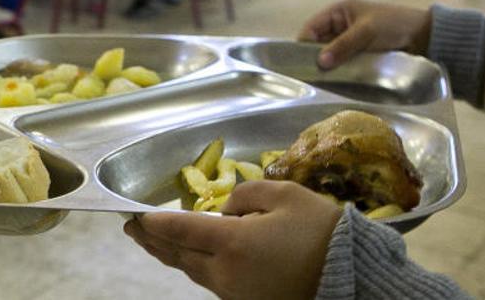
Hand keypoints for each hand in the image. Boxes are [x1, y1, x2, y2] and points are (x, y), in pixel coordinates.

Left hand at [124, 181, 342, 299]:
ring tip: (150, 242)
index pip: (180, 230)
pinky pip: (210, 281)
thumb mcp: (285, 195)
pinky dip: (192, 266)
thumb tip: (226, 208)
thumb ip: (245, 194)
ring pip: (191, 271)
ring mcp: (235, 291)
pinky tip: (187, 258)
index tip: (134, 214)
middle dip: (152, 240)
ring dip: (169, 255)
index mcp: (232, 242)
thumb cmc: (322, 233)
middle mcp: (226, 272)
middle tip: (132, 228)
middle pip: (178, 255)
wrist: (352, 278)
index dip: (153, 222)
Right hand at [297, 0, 430, 69]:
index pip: (310, 28)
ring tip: (322, 82)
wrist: (424, 37)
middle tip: (310, 76)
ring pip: (329, 57)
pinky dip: (339, 72)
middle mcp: (340, 27)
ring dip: (327, 67)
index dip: (302, 44)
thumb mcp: (366, 32)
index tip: (300, 63)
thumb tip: (319, 63)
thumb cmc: (394, 26)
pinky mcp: (358, 57)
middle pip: (316, 45)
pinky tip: (335, 82)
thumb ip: (342, 46)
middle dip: (314, 58)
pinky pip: (341, 65)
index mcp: (338, 12)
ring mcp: (349, 43)